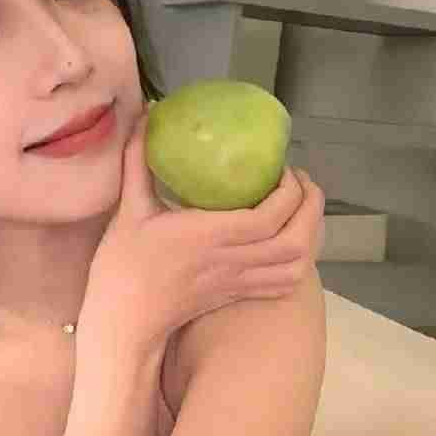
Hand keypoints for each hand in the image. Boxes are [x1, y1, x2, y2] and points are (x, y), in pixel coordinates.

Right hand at [79, 103, 325, 357]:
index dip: (289, 191)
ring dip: (310, 235)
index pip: (269, 216)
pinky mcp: (237, 296)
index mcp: (208, 236)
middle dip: (312, 209)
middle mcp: (231, 261)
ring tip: (300, 209)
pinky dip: (299, 262)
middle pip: (295, 242)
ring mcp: (237, 283)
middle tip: (302, 183)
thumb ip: (138, 160)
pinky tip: (289, 242)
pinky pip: (283, 284)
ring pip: (296, 267)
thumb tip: (147, 114)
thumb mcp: (127, 209)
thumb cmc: (124, 265)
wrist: (125, 322)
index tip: (284, 168)